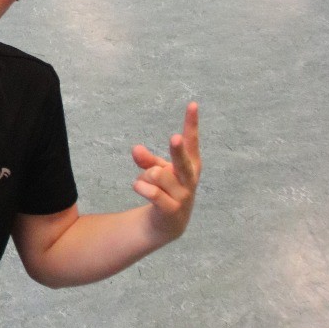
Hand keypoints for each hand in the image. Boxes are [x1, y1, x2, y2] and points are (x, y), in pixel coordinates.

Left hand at [131, 102, 200, 242]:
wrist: (167, 223)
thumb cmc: (164, 188)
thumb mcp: (156, 170)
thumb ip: (146, 159)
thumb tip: (136, 149)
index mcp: (190, 164)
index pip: (192, 141)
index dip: (192, 123)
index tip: (192, 104)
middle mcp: (190, 178)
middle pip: (182, 160)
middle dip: (177, 150)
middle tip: (174, 138)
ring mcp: (183, 195)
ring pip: (156, 175)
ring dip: (145, 177)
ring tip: (146, 183)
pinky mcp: (172, 209)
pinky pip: (151, 192)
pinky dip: (140, 187)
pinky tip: (140, 188)